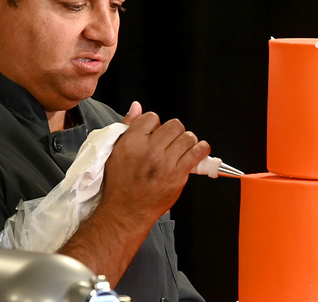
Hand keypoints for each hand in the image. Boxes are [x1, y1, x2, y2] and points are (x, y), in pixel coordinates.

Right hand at [57, 101, 208, 282]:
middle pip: (173, 125)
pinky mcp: (178, 174)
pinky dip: (201, 149)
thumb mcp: (115, 151)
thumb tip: (136, 106)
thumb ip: (128, 126)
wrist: (125, 211)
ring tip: (182, 149)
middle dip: (173, 132)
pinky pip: (197, 153)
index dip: (155, 125)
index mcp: (131, 142)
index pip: (152, 117)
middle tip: (170, 142)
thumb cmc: (119, 184)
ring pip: (187, 137)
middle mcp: (149, 150)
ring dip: (187, 141)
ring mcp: (165, 162)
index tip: (155, 134)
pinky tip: (197, 151)